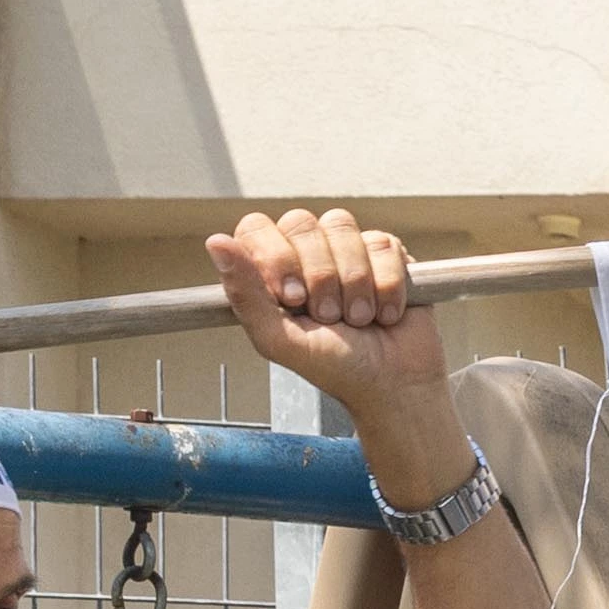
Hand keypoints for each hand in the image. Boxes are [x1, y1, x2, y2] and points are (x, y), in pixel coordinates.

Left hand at [206, 206, 451, 478]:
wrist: (392, 386)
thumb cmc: (335, 367)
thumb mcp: (278, 340)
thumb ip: (244, 293)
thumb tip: (216, 242)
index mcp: (272, 269)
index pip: (256, 228)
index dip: (275, 257)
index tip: (292, 299)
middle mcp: (306, 252)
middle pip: (300, 223)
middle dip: (318, 276)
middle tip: (329, 316)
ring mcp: (347, 248)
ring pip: (341, 228)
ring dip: (354, 284)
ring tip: (359, 319)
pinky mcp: (386, 253)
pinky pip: (382, 244)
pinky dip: (386, 287)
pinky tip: (385, 312)